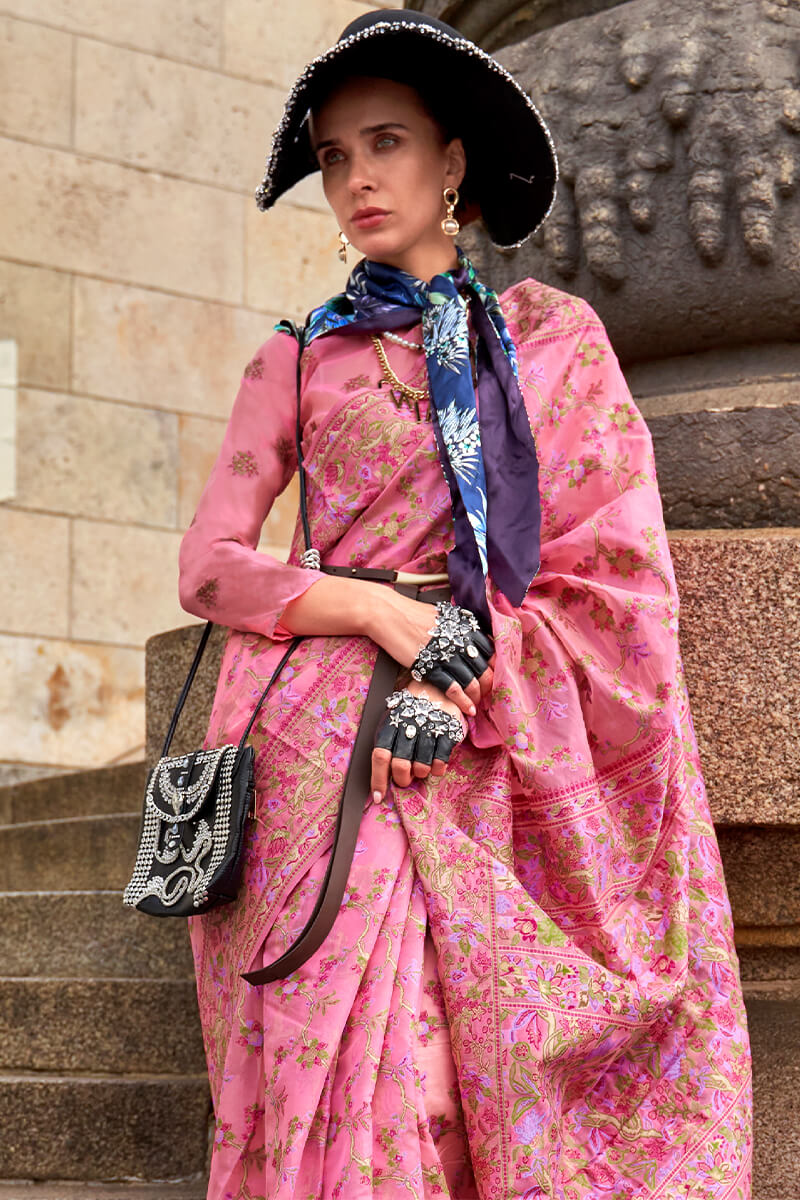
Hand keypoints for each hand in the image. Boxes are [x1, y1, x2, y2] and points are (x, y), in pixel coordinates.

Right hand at [363, 590, 494, 719]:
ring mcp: (446, 655)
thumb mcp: (444, 615)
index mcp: (466, 627)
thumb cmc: (413, 613)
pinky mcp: (431, 667)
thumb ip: (460, 626)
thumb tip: (472, 637)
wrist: (388, 614)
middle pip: (484, 669)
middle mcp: (460, 641)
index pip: (490, 651)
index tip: (491, 676)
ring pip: (471, 681)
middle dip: (487, 685)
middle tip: (486, 694)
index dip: (493, 667)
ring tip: (476, 705)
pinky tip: (468, 709)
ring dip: (476, 696)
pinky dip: (463, 701)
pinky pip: (453, 689)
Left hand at [370, 678, 466, 799]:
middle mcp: (408, 728)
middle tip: (406, 778)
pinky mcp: (448, 733)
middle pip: (400, 766)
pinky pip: (440, 763)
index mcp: (391, 725)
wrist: (438, 686)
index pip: (380, 756)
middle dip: (402, 779)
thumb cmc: (411, 709)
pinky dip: (437, 768)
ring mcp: (429, 730)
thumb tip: (382, 773)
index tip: (378, 797)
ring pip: (421, 767)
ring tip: (422, 763)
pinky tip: (435, 760)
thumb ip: (388, 743)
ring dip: (420, 772)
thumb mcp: (394, 719)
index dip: (378, 779)